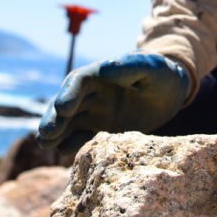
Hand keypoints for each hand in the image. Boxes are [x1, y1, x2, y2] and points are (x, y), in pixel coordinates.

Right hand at [36, 53, 189, 154]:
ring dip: (57, 133)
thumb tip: (104, 67)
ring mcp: (94, 113)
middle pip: (66, 104)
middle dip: (54, 118)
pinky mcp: (102, 131)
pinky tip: (65, 151)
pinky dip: (73, 144)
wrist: (171, 94)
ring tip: (46, 143)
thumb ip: (131, 66)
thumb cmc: (162, 75)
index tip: (62, 108)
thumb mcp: (152, 68)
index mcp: (99, 74)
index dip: (68, 94)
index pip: (78, 82)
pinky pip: (83, 138)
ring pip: (69, 123)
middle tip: (45, 133)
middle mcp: (91, 94)